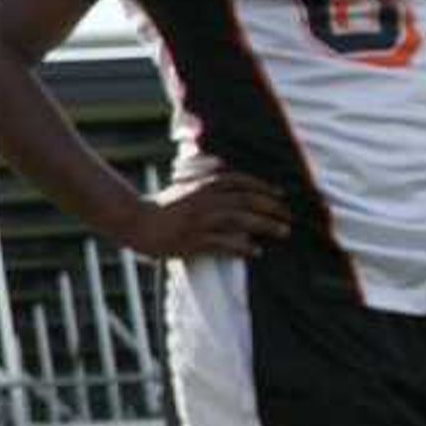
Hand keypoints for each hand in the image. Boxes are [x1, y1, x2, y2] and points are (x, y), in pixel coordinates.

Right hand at [121, 165, 293, 260]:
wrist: (137, 222)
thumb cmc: (162, 207)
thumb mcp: (185, 187)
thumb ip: (206, 181)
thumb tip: (227, 174)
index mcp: (203, 185)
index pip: (240, 181)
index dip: (263, 187)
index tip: (280, 195)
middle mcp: (205, 200)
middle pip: (246, 200)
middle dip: (272, 208)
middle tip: (289, 217)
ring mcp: (200, 221)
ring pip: (240, 220)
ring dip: (265, 225)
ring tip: (282, 232)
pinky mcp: (194, 241)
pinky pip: (224, 243)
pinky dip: (242, 246)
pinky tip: (255, 251)